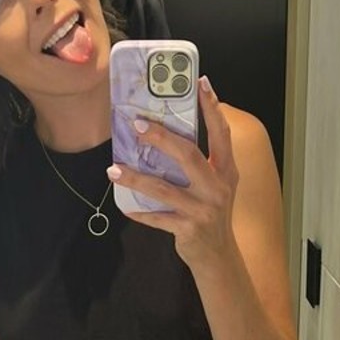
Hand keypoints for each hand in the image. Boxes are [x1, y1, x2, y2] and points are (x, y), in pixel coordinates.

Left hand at [106, 76, 240, 272]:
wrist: (218, 256)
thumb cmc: (211, 214)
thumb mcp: (216, 186)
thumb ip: (201, 163)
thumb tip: (166, 136)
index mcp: (226, 171)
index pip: (221, 133)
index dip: (212, 108)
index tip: (201, 83)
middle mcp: (218, 188)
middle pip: (189, 155)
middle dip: (162, 139)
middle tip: (139, 126)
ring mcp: (203, 209)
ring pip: (164, 188)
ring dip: (136, 178)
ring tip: (113, 170)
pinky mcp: (188, 229)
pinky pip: (157, 217)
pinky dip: (139, 211)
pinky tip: (124, 205)